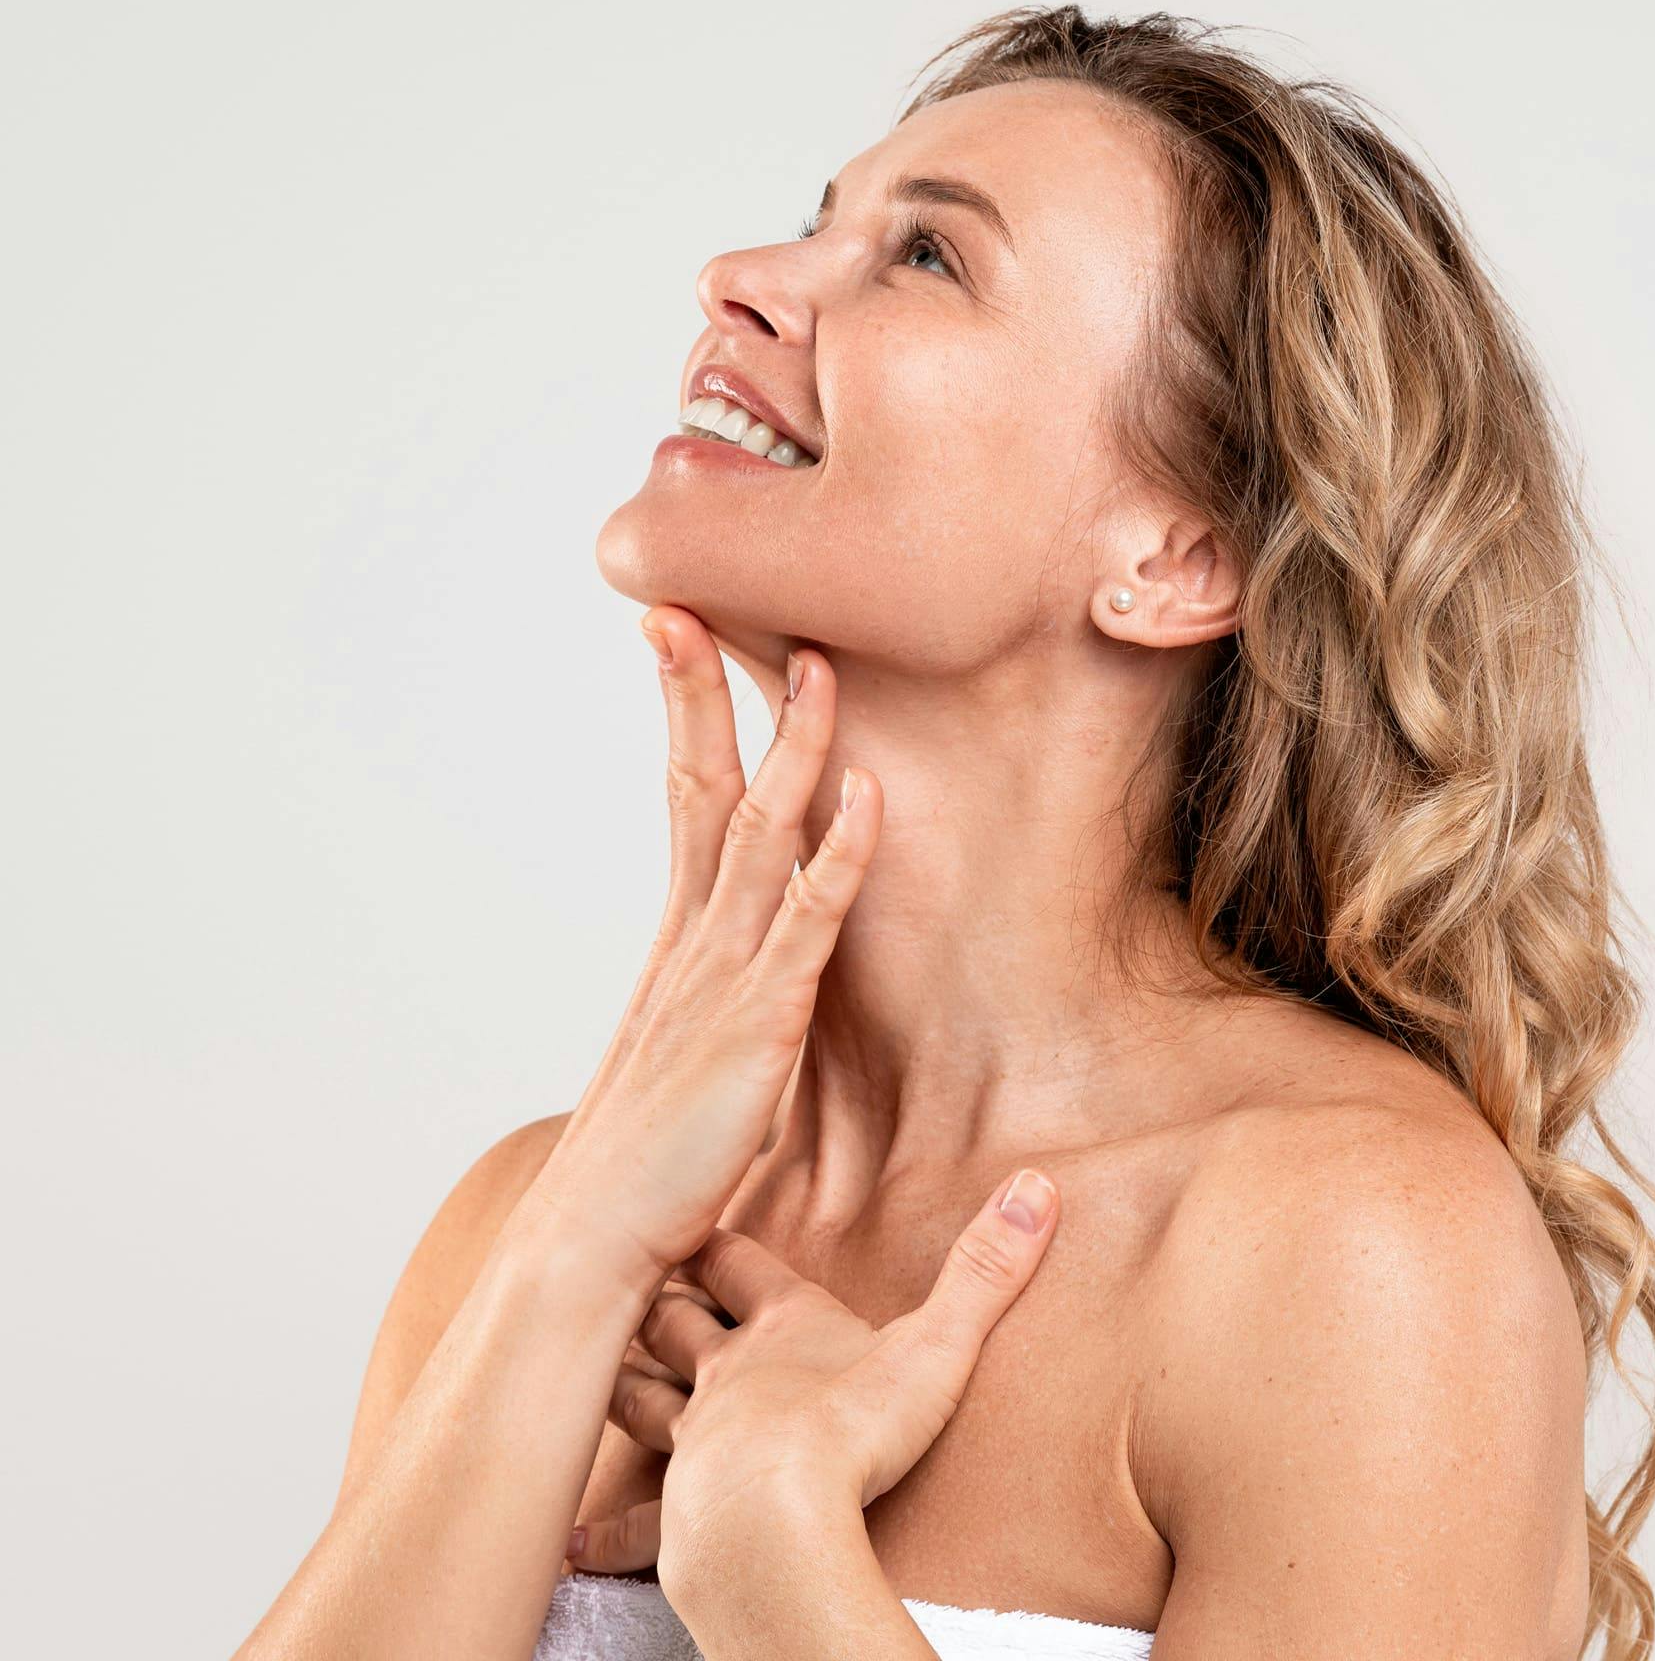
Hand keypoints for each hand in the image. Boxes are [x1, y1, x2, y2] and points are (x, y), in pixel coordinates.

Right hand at [509, 608, 881, 1310]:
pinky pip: (809, 920)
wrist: (590, 1249)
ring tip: (816, 666)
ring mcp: (724, 977)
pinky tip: (867, 797)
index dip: (685, 718)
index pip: (681, 802)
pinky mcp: (760, 1024)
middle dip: (706, 693)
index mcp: (677, 946)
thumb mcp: (674, 1068)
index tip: (679, 639)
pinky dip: (841, 853)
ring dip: (794, 747)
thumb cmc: (637, 1172)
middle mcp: (694, 943)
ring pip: (762, 834)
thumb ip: (702, 1016)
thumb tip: (718, 998)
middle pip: (702, 789)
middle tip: (699, 602)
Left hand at [562, 1166, 1061, 1584]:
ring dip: (622, 1379)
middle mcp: (725, 1374)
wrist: (775, 1520)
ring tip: (599, 1365)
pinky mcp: (677, 1511)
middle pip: (675, 1318)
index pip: (738, 1261)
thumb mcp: (937, 1342)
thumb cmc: (854, 1427)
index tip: (694, 1205)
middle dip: (655, 1296)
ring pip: (640, 1398)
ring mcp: (692, 1442)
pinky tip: (575, 1537)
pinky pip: (634, 1517)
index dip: (718, 1235)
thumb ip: (988, 1268)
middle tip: (632, 1275)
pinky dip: (606, 1526)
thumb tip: (1040, 1185)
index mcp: (780, 1326)